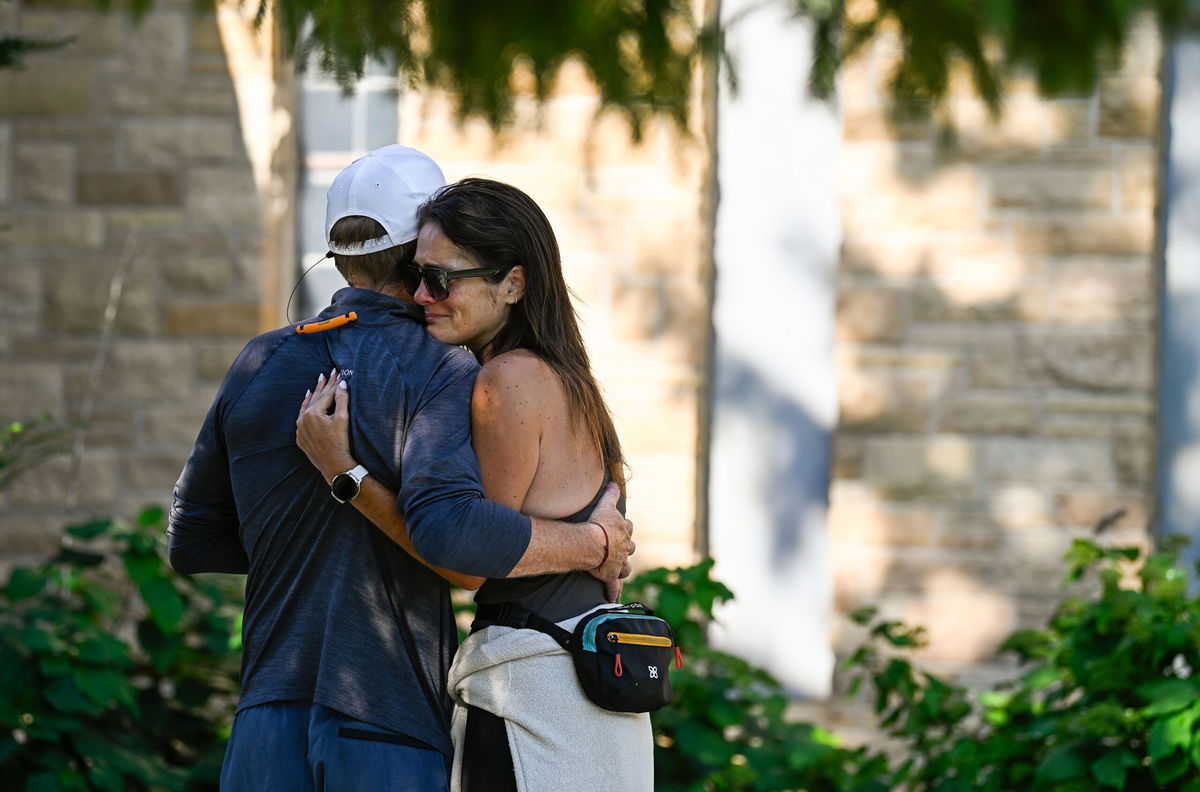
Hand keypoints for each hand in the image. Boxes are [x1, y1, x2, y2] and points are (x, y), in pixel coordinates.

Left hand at [296, 369, 355, 483]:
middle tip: (329, 373)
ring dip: (313, 395)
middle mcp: (303, 419)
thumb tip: (341, 383)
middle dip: (324, 385)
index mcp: (313, 413)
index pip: (326, 394)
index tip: (338, 372)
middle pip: (316, 398)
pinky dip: (306, 409)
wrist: (335, 466)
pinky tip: (307, 403)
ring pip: (307, 407)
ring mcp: (300, 429)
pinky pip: (302, 419)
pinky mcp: (301, 438)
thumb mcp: (343, 419)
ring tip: (317, 383)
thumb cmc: (341, 443)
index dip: (334, 383)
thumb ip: (342, 399)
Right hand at [586, 483, 633, 599]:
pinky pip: (613, 585)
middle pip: (629, 549)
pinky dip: (613, 592)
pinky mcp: (610, 575)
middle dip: (625, 549)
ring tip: (618, 571)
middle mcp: (624, 548)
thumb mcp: (606, 505)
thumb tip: (614, 483)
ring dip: (622, 569)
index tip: (621, 528)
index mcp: (624, 531)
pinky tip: (612, 599)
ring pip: (625, 568)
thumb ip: (611, 494)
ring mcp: (619, 562)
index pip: (627, 528)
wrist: (594, 542)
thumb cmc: (600, 523)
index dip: (624, 528)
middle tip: (618, 551)